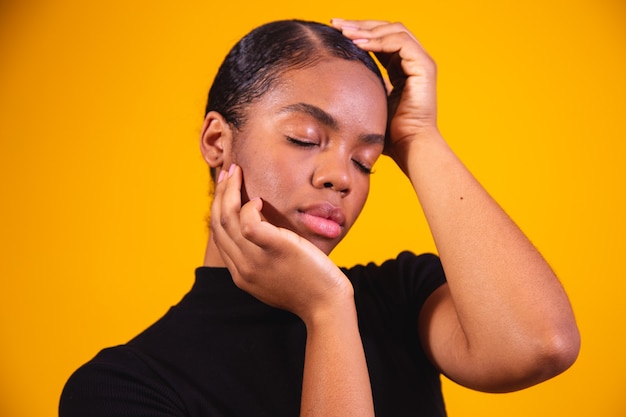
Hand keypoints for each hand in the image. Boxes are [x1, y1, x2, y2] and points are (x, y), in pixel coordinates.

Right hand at [210, 165, 353, 322]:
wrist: (327, 306)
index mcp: (240, 274)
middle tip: (228, 172)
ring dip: (229, 190)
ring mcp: (255, 260)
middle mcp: (242, 268)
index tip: (225, 189)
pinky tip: (258, 200)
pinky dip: (248, 207)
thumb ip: (262, 257)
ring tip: (237, 173)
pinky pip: (248, 222)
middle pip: (219, 223)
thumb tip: (261, 230)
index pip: (219, 235)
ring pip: (228, 218)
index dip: (218, 207)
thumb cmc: (309, 288)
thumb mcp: (276, 275)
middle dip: (220, 193)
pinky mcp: (274, 249)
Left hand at [331, 19, 438, 155]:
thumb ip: (361, 86)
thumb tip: (337, 80)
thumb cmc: (390, 134)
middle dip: (360, 24)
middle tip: (336, 24)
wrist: (408, 147)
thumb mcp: (369, 102)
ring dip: (367, 30)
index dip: (358, 32)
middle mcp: (413, 61)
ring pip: (394, 30)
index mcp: (401, 68)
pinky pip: (400, 42)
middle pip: (386, 29)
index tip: (334, 30)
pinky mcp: (424, 67)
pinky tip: (358, 44)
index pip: (379, 39)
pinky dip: (378, 40)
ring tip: (344, 33)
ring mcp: (421, 62)